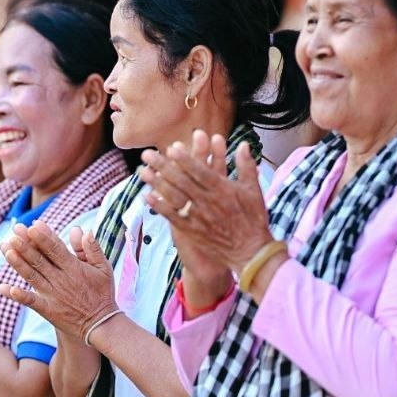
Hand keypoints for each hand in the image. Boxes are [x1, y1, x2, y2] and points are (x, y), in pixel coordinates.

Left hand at [0, 222, 118, 342]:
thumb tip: (80, 230)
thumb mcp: (103, 268)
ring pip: (32, 276)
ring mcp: (53, 295)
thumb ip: (91, 249)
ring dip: (18, 263)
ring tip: (6, 249)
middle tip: (14, 231)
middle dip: (26, 245)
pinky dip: (18, 295)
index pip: (56, 249)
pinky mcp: (48, 310)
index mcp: (74, 268)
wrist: (101, 325)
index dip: (44, 236)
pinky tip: (3, 287)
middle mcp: (61, 280)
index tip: (33, 224)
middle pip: (40, 260)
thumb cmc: (102, 293)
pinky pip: (30, 302)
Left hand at [139, 131, 274, 275]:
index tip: (172, 148)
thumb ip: (246, 166)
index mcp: (223, 190)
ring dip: (157, 183)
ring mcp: (198, 217)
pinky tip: (146, 196)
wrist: (251, 252)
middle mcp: (208, 202)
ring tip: (142, 171)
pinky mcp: (192, 230)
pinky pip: (173, 217)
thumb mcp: (254, 190)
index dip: (186, 160)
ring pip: (174, 197)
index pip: (201, 171)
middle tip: (147, 154)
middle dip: (163, 166)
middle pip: (182, 181)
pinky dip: (160, 206)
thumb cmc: (253, 219)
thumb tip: (244, 144)